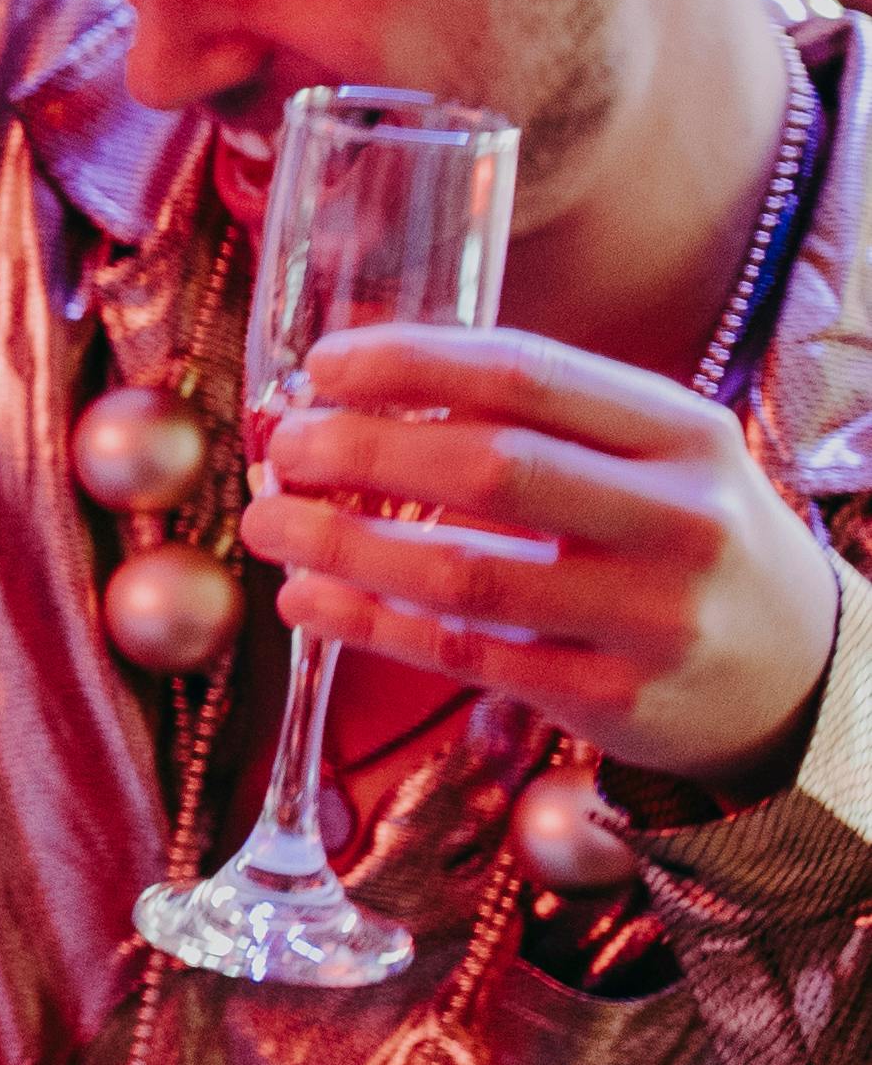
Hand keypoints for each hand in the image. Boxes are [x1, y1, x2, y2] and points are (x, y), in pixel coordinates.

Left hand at [244, 323, 848, 787]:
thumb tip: (347, 389)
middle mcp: (679, 518)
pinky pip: (463, 654)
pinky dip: (369, 621)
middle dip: (362, 450)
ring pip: (463, 573)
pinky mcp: (614, 699)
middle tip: (284, 448)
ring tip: (266, 521)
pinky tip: (306, 598)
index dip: (408, 364)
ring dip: (342, 542)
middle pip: (489, 467)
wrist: (798, 672)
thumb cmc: (681, 540)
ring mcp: (651, 616)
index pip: (525, 374)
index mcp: (682, 433)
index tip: (321, 365)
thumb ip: (529, 422)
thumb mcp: (650, 459)